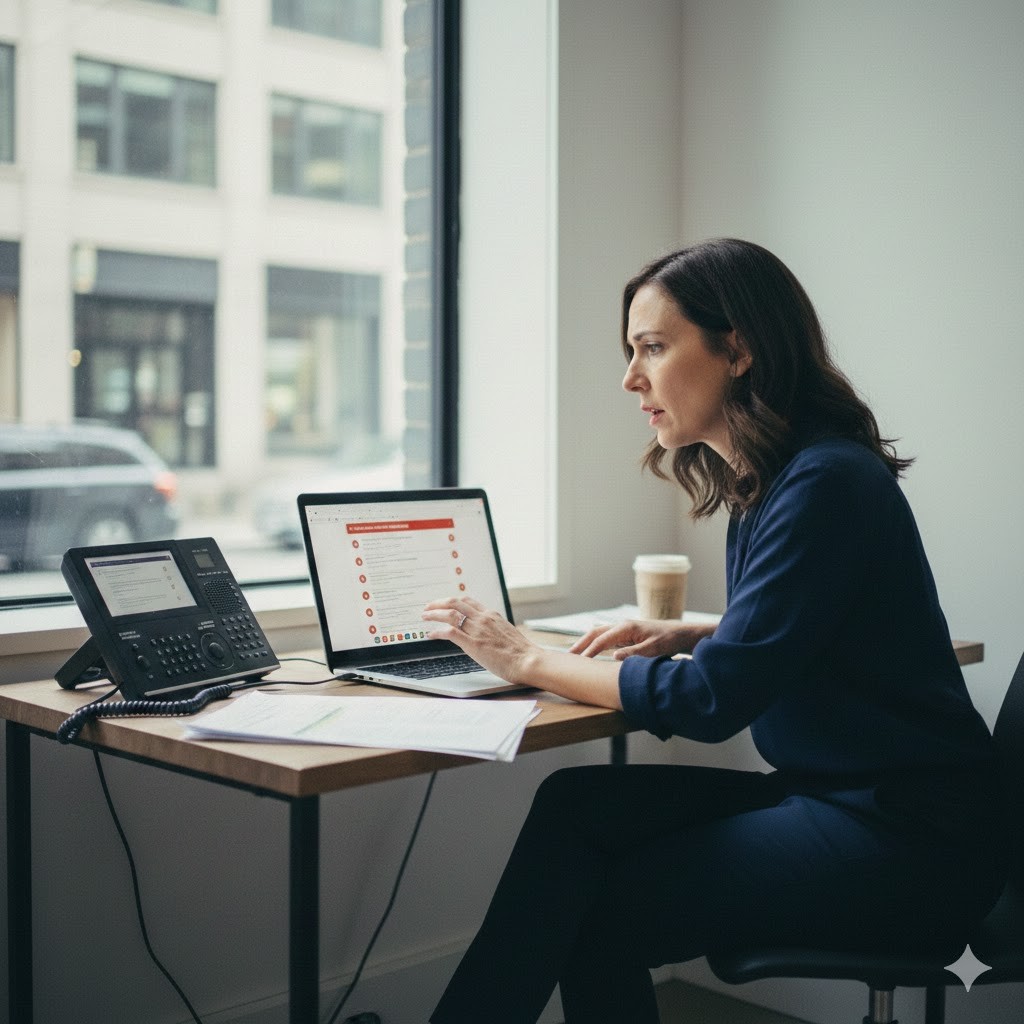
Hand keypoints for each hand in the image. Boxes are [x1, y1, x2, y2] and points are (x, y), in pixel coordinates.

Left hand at [422, 595, 537, 685]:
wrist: (527, 660)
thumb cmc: (520, 652)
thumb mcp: (505, 632)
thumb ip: (492, 628)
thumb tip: (483, 632)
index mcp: (491, 615)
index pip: (467, 600)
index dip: (451, 601)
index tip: (443, 603)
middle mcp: (483, 618)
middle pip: (455, 602)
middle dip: (438, 603)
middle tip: (428, 607)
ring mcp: (478, 630)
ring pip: (450, 613)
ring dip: (434, 614)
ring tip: (425, 617)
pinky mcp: (473, 644)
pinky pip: (450, 632)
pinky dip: (437, 631)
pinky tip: (431, 635)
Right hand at [569, 618, 713, 659]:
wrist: (681, 634)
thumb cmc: (668, 641)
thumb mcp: (652, 650)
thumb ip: (633, 654)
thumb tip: (614, 658)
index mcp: (626, 627)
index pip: (601, 640)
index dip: (588, 651)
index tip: (578, 662)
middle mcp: (622, 626)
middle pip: (595, 633)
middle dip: (581, 644)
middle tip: (567, 656)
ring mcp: (624, 629)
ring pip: (599, 634)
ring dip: (586, 643)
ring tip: (574, 655)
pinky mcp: (627, 634)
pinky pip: (607, 638)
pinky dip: (596, 644)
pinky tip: (591, 653)